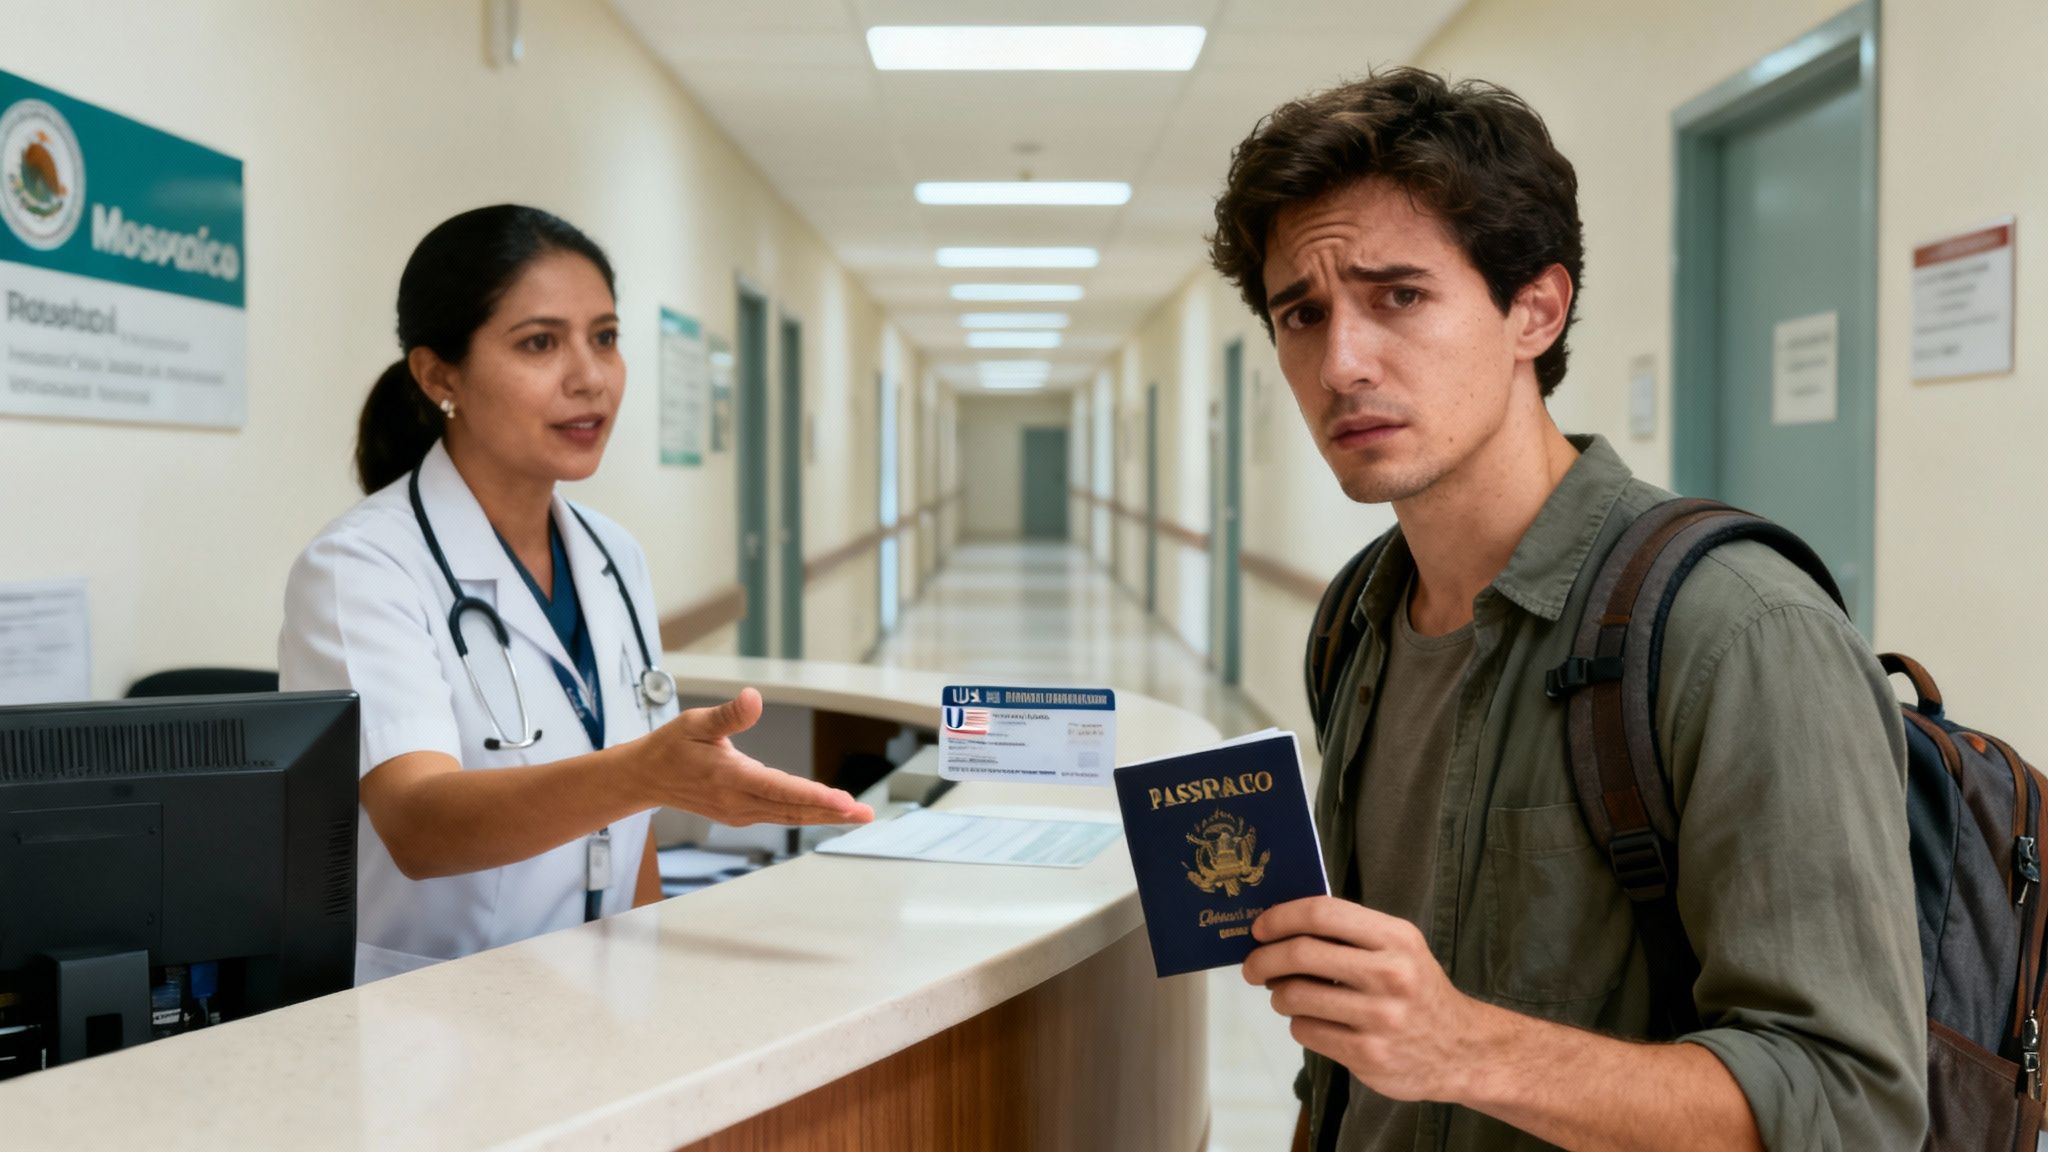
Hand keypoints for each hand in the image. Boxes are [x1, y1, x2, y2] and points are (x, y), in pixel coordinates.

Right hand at [629, 688, 874, 826]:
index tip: (844, 801)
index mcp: (729, 777)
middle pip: (793, 809)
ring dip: (824, 816)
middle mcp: (737, 801)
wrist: (646, 778)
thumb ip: (729, 715)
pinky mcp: (740, 815)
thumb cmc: (671, 747)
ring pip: (790, 815)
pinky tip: (828, 812)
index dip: (815, 796)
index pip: (781, 790)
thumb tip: (754, 698)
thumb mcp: (694, 722)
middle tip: (865, 813)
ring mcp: (739, 813)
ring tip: (857, 814)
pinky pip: (780, 815)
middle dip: (832, 813)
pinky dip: (806, 814)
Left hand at [1242, 896, 1483, 1103]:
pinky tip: (1315, 1022)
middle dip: (1263, 959)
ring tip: (1287, 996)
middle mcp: (1390, 974)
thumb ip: (1349, 934)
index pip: (1322, 914)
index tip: (1259, 928)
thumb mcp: (1399, 949)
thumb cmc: (1418, 992)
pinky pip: (1306, 1031)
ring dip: (1279, 996)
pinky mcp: (1368, 1054)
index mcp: (1396, 938)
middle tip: (1252, 966)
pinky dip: (1300, 1024)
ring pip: (1295, 996)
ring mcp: (1380, 1017)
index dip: (1280, 917)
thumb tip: (1280, 928)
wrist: (1462, 1049)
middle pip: (1301, 954)